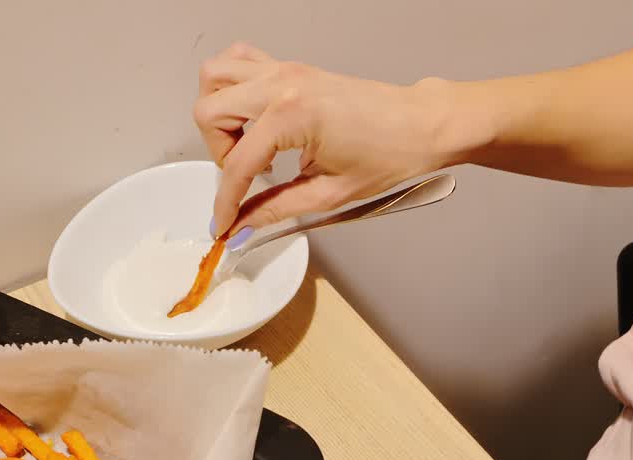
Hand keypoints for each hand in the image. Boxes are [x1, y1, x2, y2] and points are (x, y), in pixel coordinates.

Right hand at [194, 43, 452, 235]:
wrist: (422, 124)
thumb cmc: (391, 152)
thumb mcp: (329, 194)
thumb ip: (277, 209)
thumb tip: (244, 225)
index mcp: (292, 116)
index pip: (238, 163)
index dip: (226, 200)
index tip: (225, 222)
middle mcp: (283, 85)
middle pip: (210, 112)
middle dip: (218, 153)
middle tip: (242, 178)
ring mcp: (285, 70)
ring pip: (215, 78)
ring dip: (218, 114)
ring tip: (242, 144)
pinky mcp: (292, 68)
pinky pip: (239, 61)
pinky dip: (231, 85)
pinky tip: (248, 115)